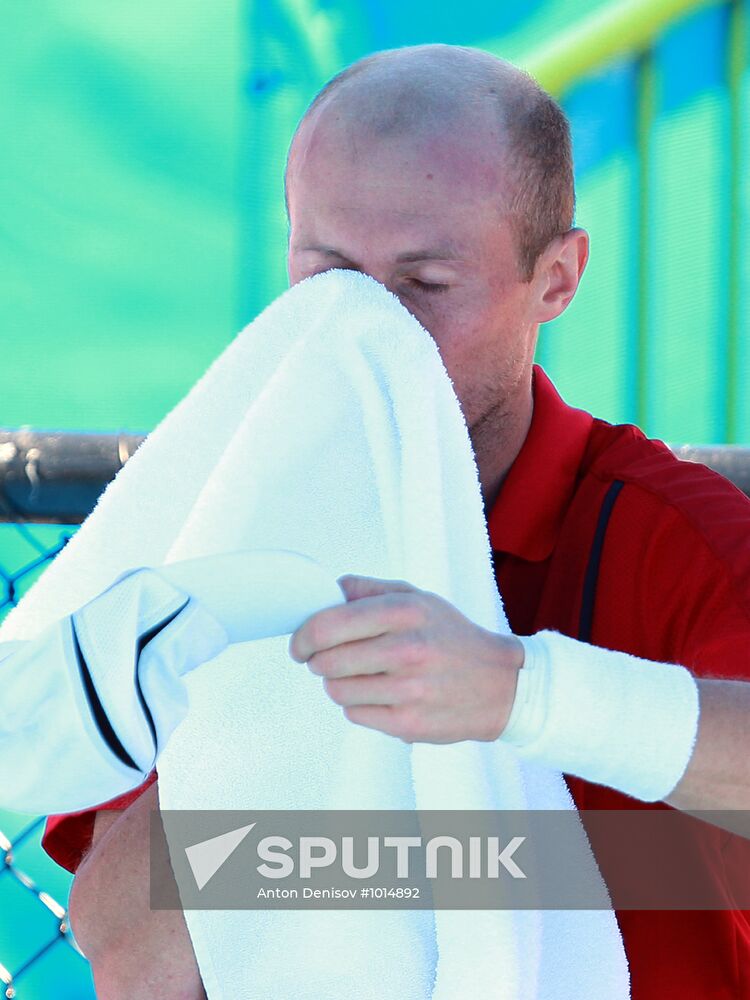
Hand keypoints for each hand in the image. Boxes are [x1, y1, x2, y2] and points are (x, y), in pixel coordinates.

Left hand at [288, 574, 524, 743]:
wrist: (501, 685)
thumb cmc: (453, 638)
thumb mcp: (419, 599)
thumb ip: (370, 590)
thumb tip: (328, 590)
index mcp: (405, 612)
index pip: (329, 625)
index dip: (303, 636)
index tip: (300, 643)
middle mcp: (406, 650)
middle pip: (327, 661)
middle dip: (317, 661)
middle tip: (324, 659)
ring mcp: (407, 690)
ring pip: (337, 690)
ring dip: (338, 683)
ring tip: (360, 676)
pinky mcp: (407, 723)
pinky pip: (354, 715)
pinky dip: (358, 705)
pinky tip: (378, 694)